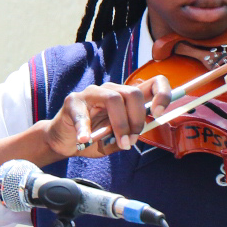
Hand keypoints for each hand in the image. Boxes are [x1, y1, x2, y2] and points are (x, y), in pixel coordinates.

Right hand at [41, 77, 171, 157]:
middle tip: (131, 140)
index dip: (161, 94)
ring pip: (113, 99)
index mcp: (126, 97)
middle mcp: (111, 90)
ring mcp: (91, 93)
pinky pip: (83, 114)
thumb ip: (128, 136)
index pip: (152, 83)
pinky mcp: (73, 101)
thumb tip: (135, 136)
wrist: (65, 140)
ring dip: (119, 125)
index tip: (158, 114)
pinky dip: (86, 129)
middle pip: (133, 93)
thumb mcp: (117, 141)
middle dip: (136, 119)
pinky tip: (84, 139)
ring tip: (118, 143)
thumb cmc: (94, 138)